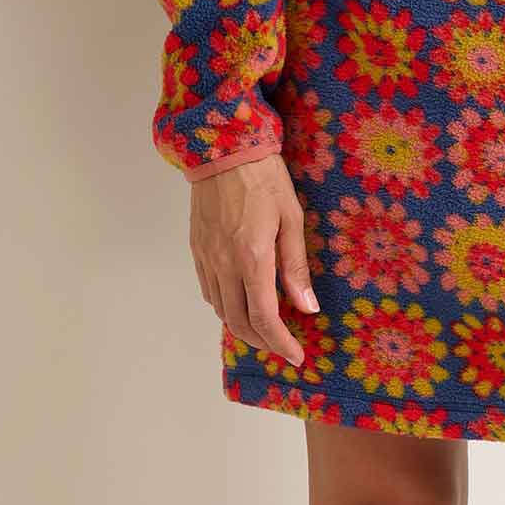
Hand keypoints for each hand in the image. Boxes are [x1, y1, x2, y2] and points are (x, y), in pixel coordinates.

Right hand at [190, 155, 318, 366]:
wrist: (223, 147)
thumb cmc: (265, 178)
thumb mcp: (292, 218)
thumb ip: (296, 267)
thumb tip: (308, 307)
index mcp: (252, 258)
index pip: (265, 318)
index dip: (281, 344)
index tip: (297, 357)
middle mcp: (224, 264)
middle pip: (239, 322)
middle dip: (263, 342)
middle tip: (283, 346)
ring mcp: (206, 258)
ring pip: (221, 310)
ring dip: (243, 326)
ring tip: (266, 327)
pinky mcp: (197, 249)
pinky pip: (209, 290)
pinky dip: (225, 306)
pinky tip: (241, 299)